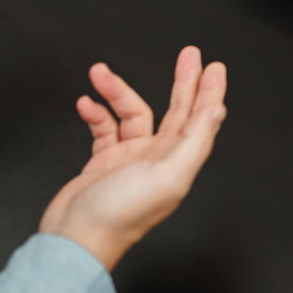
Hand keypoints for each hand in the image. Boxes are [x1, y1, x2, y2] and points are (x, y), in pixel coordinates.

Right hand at [39, 47, 227, 270]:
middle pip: (177, 110)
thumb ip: (194, 142)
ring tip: (99, 73)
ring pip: (131, 113)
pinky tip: (87, 103)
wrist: (76, 237)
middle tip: (189, 54)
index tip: (215, 68)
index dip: (211, 92)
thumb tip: (217, 112)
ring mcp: (131, 159)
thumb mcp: (168, 175)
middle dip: (183, 81)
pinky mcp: (105, 162)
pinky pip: (104, 128)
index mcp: (178, 161)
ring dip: (116, 92)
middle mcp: (158, 158)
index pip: (202, 119)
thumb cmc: (121, 215)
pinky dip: (96, 113)